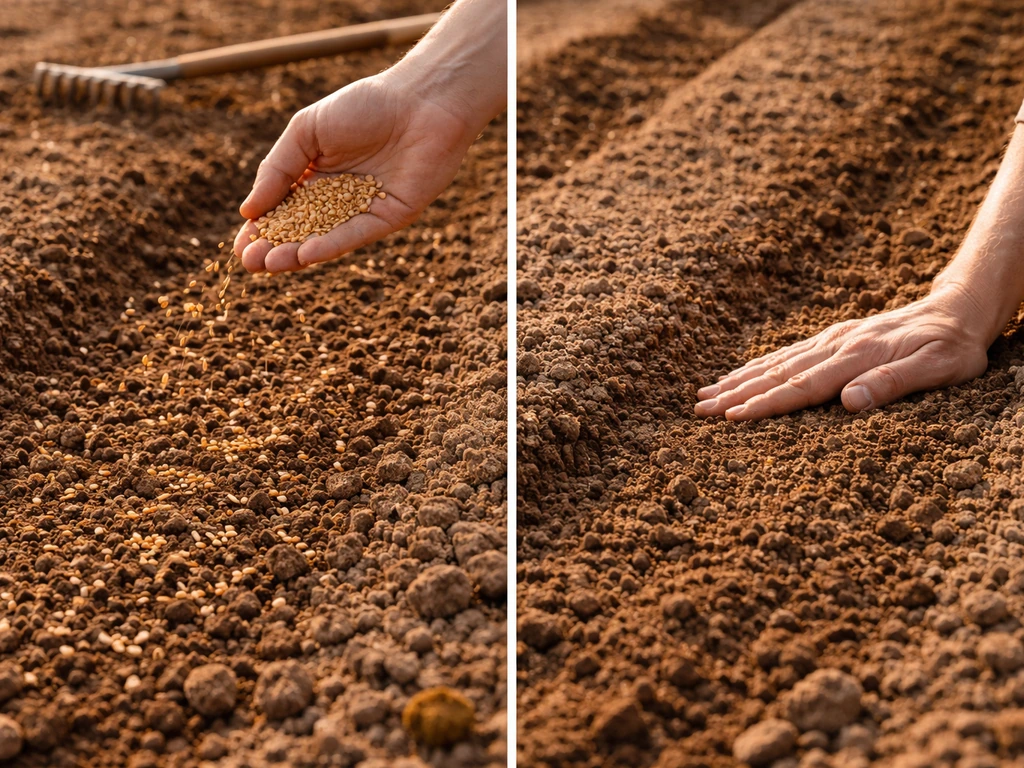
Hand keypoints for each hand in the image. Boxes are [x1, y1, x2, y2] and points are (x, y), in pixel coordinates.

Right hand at [233, 72, 478, 273]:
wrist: (421, 101)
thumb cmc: (364, 106)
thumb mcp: (307, 131)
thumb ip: (278, 169)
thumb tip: (248, 210)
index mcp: (315, 176)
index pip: (282, 211)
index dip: (261, 230)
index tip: (238, 248)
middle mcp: (339, 198)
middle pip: (300, 231)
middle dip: (273, 249)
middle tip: (249, 263)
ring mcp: (364, 210)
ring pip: (325, 239)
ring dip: (296, 254)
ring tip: (270, 264)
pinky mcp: (390, 217)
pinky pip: (356, 235)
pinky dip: (331, 245)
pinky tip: (306, 254)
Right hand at [694, 284, 992, 420]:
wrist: (957, 310)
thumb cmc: (951, 348)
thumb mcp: (938, 369)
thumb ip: (893, 384)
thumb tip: (849, 402)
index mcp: (855, 357)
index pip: (801, 387)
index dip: (764, 404)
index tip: (731, 417)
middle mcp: (835, 346)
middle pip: (777, 374)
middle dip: (736, 393)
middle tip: (700, 409)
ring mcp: (830, 340)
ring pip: (775, 363)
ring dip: (738, 380)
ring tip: (705, 394)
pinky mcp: (831, 339)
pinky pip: (786, 355)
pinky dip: (757, 366)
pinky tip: (739, 374)